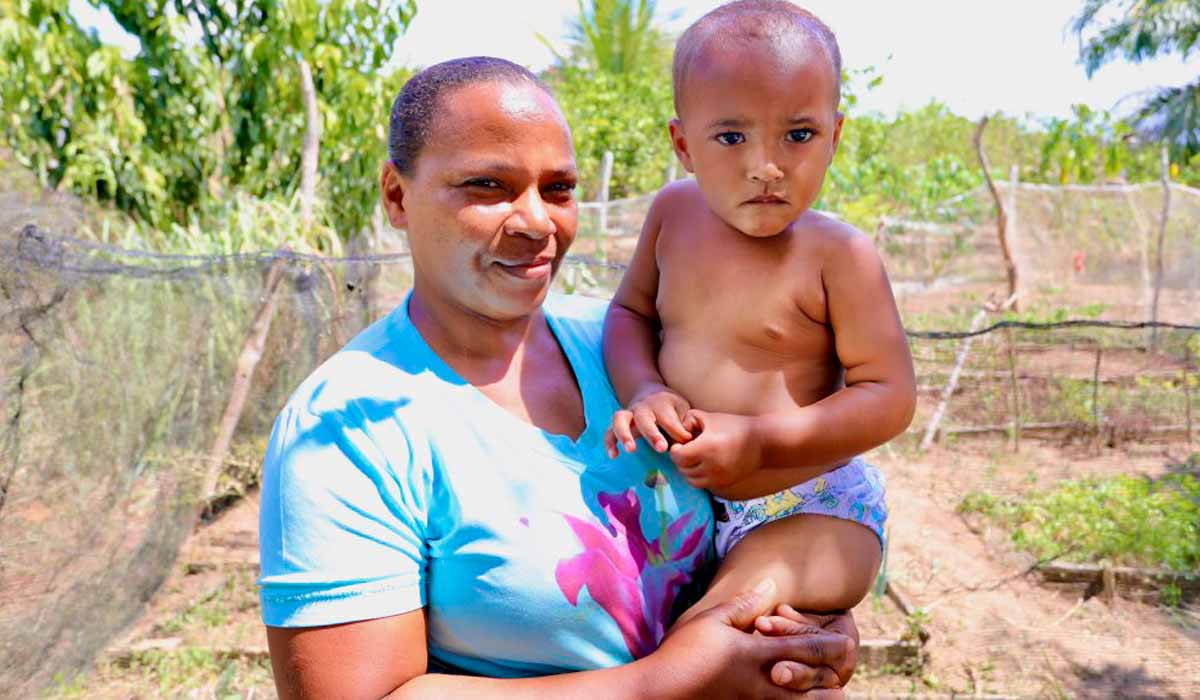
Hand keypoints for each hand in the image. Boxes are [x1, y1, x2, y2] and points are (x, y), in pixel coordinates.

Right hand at [605, 385, 692, 456]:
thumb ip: (685, 423)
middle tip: (662, 449)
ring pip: (620, 419)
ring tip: (631, 450)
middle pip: (644, 417)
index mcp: (661, 403)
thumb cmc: (670, 407)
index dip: (678, 432)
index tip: (686, 441)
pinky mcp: (619, 423)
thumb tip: (688, 441)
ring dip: (624, 434)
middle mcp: (642, 407)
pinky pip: (609, 430)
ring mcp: (628, 414)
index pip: (669, 419)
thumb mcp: (682, 409)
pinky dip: (609, 442)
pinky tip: (613, 455)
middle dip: (652, 433)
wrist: (650, 393)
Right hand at [646, 579, 851, 698]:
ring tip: (827, 691)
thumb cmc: (683, 653)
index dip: (831, 646)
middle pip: (816, 684)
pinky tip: (797, 699)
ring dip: (819, 699)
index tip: (846, 643)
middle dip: (834, 677)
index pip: (807, 649)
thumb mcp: (711, 621)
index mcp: (756, 654)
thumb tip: (771, 584)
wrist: (659, 693)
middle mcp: (763, 684)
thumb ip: (744, 604)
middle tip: (841, 671)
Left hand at [667, 410, 761, 488]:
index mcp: (706, 448)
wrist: (762, 442)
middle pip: (683, 469)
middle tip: (686, 450)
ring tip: (694, 458)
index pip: (678, 456)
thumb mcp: (710, 418)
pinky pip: (703, 484)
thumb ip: (688, 421)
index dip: (676, 449)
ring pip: (691, 480)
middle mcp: (711, 466)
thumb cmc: (734, 426)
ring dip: (688, 470)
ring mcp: (718, 478)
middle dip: (681, 459)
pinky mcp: (724, 484)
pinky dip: (699, 477)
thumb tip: (676, 431)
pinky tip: (704, 464)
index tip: (682, 443)